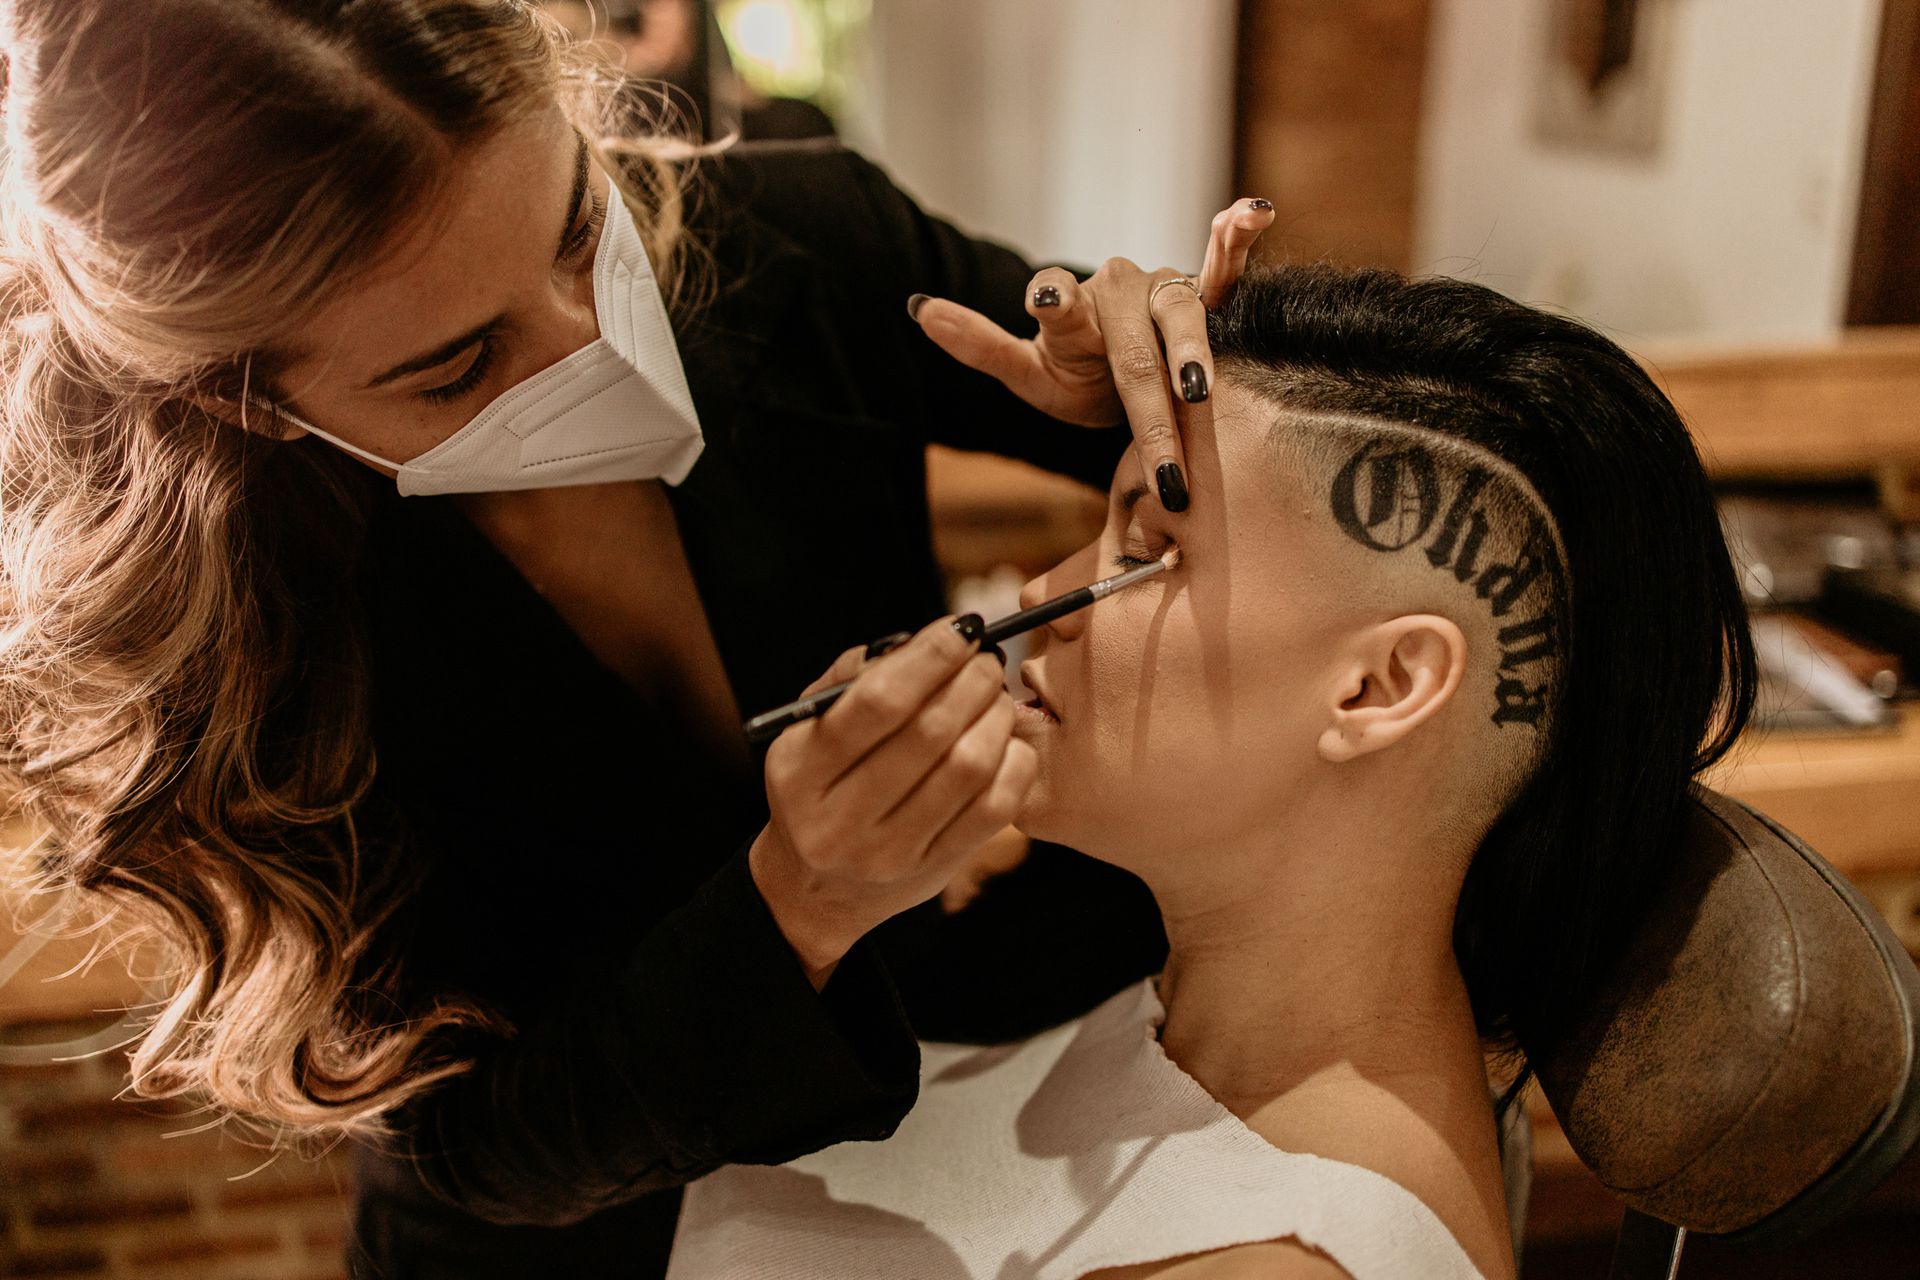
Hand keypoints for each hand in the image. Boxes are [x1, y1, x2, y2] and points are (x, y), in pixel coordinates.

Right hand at [750, 615, 1036, 986]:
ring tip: (997, 698)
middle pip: (930, 732)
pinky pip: (995, 808)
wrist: (818, 888)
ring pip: (969, 767)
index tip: (960, 628)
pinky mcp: (935, 871)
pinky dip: (1013, 762)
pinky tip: (1006, 742)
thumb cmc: (820, 782)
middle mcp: (840, 822)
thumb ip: (853, 677)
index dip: (929, 657)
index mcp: (800, 773)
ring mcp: (890, 854)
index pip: (877, 703)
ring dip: (997, 717)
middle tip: (987, 661)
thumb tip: (922, 641)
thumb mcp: (810, 730)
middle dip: (972, 681)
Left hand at [911, 197, 1274, 509]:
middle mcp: (1116, 290)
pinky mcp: (1203, 294)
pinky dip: (1237, 236)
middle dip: (1146, 409)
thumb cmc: (1075, 374)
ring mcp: (1162, 290)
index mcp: (1069, 308)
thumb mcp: (1027, 373)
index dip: (1053, 300)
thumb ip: (981, 345)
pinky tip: (1254, 209)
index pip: (1056, 305)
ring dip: (1193, 352)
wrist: (1120, 368)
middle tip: (1160, 463)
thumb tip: (918, 306)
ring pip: (1181, 316)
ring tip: (1197, 389)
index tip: (1045, 299)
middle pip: (1130, 345)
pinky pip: (1225, 267)